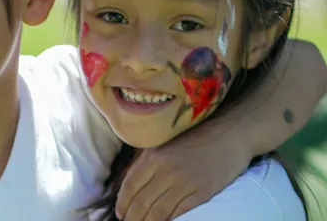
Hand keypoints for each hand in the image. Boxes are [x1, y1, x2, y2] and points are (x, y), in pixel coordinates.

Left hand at [115, 126, 249, 220]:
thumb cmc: (193, 139)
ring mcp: (185, 184)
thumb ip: (144, 161)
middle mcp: (166, 171)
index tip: (119, 213)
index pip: (130, 186)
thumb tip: (125, 184)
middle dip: (131, 217)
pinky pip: (179, 214)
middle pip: (141, 203)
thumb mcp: (162, 144)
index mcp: (153, 156)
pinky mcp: (201, 194)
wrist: (229, 136)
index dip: (122, 203)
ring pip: (158, 212)